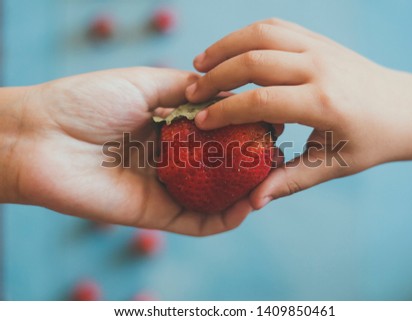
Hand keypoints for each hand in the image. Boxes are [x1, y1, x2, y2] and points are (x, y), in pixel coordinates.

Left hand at [1, 68, 252, 235]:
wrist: (43, 138)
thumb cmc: (89, 102)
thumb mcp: (145, 83)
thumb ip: (187, 89)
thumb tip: (226, 93)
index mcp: (170, 128)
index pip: (217, 134)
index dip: (245, 131)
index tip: (271, 126)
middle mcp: (172, 159)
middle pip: (220, 168)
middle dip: (250, 166)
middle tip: (278, 160)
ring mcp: (166, 188)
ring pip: (213, 198)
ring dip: (244, 196)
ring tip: (269, 187)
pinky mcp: (155, 214)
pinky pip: (196, 222)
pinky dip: (223, 221)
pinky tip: (244, 208)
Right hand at [186, 18, 411, 208]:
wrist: (404, 107)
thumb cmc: (368, 141)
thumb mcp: (331, 166)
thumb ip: (290, 181)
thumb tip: (252, 202)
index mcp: (324, 103)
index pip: (260, 101)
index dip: (225, 111)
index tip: (200, 122)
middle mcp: (320, 68)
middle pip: (253, 60)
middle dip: (215, 76)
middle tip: (191, 93)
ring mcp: (320, 48)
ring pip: (261, 34)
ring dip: (225, 46)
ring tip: (200, 64)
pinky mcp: (319, 39)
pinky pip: (276, 27)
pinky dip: (246, 35)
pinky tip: (229, 50)